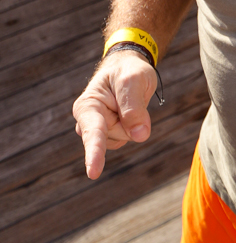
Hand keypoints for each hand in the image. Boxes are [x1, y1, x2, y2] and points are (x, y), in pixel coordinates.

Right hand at [72, 52, 158, 179]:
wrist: (126, 69)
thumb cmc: (128, 71)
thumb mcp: (134, 79)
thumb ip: (135, 107)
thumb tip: (139, 136)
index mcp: (87, 106)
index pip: (93, 133)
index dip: (94, 153)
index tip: (93, 173)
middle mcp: (87, 122)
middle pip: (118, 135)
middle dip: (131, 119)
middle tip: (130, 93)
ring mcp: (98, 131)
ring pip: (125, 138)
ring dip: (133, 122)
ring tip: (127, 100)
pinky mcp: (109, 135)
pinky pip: (129, 138)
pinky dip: (135, 125)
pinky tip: (128, 111)